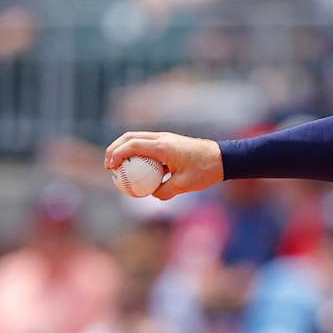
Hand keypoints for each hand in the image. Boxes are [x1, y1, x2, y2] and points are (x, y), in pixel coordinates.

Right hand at [103, 131, 224, 199]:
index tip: (110, 168)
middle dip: (114, 149)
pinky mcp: (169, 142)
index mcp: (163, 147)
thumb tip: (151, 194)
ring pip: (137, 138)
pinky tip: (136, 167)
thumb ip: (165, 191)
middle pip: (129, 137)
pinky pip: (147, 145)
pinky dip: (137, 152)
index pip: (132, 146)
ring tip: (118, 165)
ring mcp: (165, 138)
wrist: (223, 158)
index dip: (117, 155)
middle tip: (109, 166)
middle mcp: (162, 138)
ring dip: (124, 149)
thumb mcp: (184, 185)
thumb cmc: (205, 171)